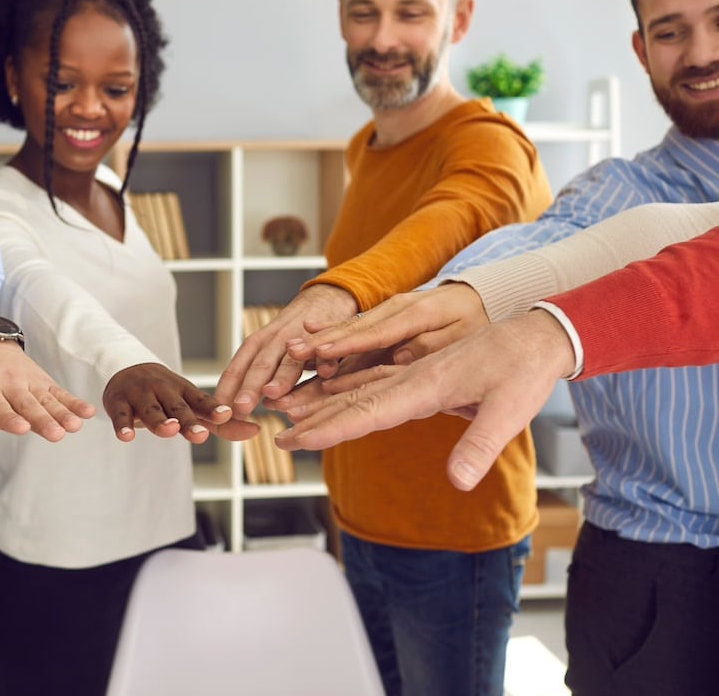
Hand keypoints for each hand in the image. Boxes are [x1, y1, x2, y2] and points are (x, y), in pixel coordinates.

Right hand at [102, 363, 259, 443]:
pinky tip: (127, 436)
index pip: (201, 401)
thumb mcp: (190, 403)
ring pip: (151, 410)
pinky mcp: (118, 402)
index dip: (214, 409)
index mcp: (184, 391)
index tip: (227, 415)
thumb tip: (256, 431)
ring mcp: (140, 395)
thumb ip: (220, 422)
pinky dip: (123, 425)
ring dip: (160, 421)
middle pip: (177, 407)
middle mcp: (164, 390)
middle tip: (200, 434)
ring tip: (169, 430)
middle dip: (188, 420)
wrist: (126, 366)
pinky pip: (120, 414)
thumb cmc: (165, 393)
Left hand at [215, 284, 357, 417]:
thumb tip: (236, 412)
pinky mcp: (327, 337)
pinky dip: (324, 361)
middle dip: (249, 388)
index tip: (219, 413)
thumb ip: (257, 379)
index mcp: (256, 346)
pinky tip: (324, 374)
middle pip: (259, 366)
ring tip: (272, 392)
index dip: (226, 392)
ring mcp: (300, 338)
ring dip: (281, 376)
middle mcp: (274, 341)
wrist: (325, 299)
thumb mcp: (270, 353)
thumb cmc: (292, 335)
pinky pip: (325, 351)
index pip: (236, 370)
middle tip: (240, 407)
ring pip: (289, 360)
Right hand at [274, 310, 576, 490]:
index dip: (334, 428)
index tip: (301, 439)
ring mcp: (412, 374)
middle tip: (280, 437)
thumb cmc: (524, 372)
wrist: (536, 335)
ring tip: (292, 417)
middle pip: (354, 401)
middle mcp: (412, 378)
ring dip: (324, 405)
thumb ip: (481, 446)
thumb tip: (458, 482)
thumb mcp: (510, 411)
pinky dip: (348, 391)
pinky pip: (374, 382)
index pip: (371, 411)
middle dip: (316, 421)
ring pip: (359, 390)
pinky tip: (332, 397)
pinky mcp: (419, 374)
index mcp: (428, 385)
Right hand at [292, 282, 489, 366]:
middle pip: (354, 327)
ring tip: (290, 350)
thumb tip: (399, 357)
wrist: (479, 298)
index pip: (377, 331)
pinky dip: (331, 336)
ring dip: (319, 341)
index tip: (322, 351)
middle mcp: (395, 308)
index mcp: (416, 312)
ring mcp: (387, 312)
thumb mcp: (466, 334)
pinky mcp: (384, 319)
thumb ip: (432, 344)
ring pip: (349, 329)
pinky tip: (308, 338)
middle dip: (321, 341)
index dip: (348, 343)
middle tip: (291, 351)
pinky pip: (355, 331)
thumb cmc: (476, 320)